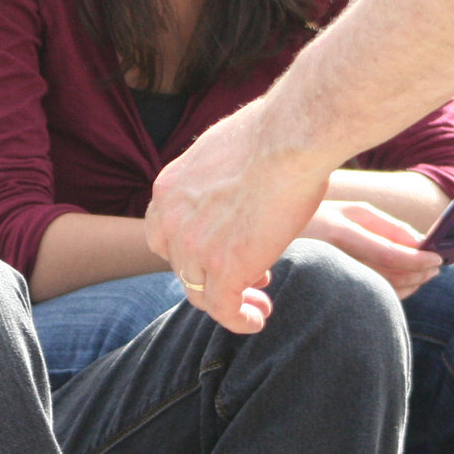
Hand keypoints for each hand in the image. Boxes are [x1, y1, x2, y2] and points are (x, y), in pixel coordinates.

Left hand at [147, 101, 327, 332]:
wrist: (290, 139)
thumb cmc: (273, 133)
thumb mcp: (223, 150)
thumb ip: (215, 174)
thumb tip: (234, 176)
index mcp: (168, 189)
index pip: (163, 235)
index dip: (189, 250)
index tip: (219, 251)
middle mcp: (172, 220)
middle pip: (182, 265)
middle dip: (212, 274)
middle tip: (250, 276)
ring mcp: (195, 247)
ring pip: (200, 292)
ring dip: (228, 301)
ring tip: (258, 303)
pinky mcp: (224, 269)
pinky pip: (223, 309)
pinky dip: (239, 320)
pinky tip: (258, 319)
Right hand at [301, 200, 440, 298]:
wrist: (272, 236)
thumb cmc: (321, 218)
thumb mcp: (352, 212)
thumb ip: (387, 227)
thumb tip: (421, 243)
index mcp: (337, 228)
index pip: (387, 251)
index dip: (417, 258)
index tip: (438, 258)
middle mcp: (329, 254)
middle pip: (385, 274)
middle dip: (417, 273)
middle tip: (436, 268)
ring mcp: (325, 276)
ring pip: (378, 289)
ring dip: (408, 284)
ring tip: (424, 275)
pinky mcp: (324, 292)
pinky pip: (366, 298)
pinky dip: (391, 293)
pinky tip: (404, 284)